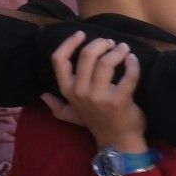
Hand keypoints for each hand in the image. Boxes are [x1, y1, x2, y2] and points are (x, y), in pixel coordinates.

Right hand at [41, 32, 144, 148]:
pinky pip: (128, 75)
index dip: (69, 43)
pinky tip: (133, 59)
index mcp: (68, 91)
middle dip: (100, 43)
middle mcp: (80, 93)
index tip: (81, 34)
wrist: (117, 142)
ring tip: (123, 48)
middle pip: (86, 56)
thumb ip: (57, 106)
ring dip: (117, 51)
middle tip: (110, 42)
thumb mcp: (73, 116)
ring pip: (106, 62)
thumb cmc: (96, 124)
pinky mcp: (120, 100)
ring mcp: (100, 97)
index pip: (59, 60)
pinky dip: (132, 63)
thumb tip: (43, 96)